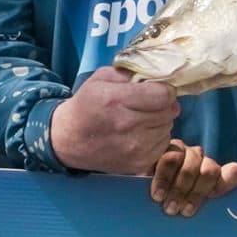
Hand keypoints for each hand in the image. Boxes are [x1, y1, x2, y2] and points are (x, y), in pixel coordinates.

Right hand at [50, 68, 178, 175]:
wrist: (67, 140)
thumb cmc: (86, 105)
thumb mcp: (100, 78)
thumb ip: (130, 73)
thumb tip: (158, 75)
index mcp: (116, 100)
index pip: (163, 94)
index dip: (164, 90)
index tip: (157, 90)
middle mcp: (127, 125)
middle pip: (169, 111)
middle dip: (163, 105)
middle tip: (150, 104)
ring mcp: (134, 148)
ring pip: (168, 128)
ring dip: (160, 122)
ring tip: (143, 120)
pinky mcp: (138, 164)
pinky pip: (162, 145)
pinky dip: (156, 138)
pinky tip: (141, 135)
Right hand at [150, 141, 236, 217]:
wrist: (141, 193)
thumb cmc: (169, 204)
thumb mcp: (186, 207)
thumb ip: (201, 207)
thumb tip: (218, 214)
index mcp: (215, 175)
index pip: (232, 174)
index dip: (225, 184)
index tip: (212, 196)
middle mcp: (203, 161)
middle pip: (209, 172)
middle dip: (196, 194)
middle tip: (181, 211)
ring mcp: (187, 152)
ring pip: (190, 168)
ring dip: (178, 189)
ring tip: (169, 207)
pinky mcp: (168, 148)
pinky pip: (170, 160)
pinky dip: (163, 180)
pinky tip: (158, 194)